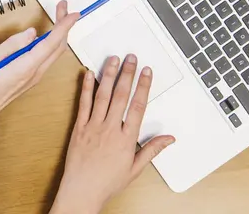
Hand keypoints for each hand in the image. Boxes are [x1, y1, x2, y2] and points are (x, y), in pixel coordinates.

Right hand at [0, 1, 78, 159]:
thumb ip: (12, 44)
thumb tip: (32, 33)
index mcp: (26, 66)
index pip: (51, 43)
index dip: (64, 26)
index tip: (73, 13)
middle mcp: (36, 72)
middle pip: (58, 46)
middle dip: (64, 25)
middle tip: (63, 6)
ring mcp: (36, 76)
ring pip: (55, 52)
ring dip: (59, 33)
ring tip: (57, 16)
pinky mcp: (33, 77)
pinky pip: (48, 57)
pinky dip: (52, 42)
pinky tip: (47, 34)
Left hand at [50, 55, 174, 213]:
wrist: (82, 190)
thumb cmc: (108, 182)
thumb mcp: (135, 168)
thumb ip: (152, 150)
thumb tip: (169, 138)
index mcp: (127, 138)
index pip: (138, 106)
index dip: (143, 86)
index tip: (147, 71)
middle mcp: (110, 129)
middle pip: (121, 95)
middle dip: (127, 74)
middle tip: (131, 57)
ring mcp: (93, 126)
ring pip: (102, 95)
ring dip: (108, 75)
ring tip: (112, 59)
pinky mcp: (79, 127)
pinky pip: (83, 103)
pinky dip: (86, 88)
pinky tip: (89, 74)